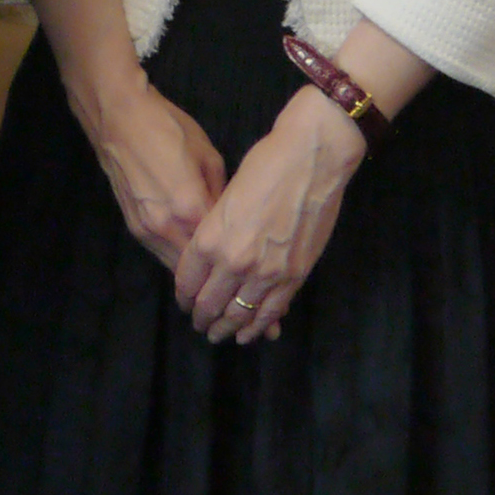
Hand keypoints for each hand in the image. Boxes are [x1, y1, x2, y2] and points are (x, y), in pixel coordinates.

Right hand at [64, 65, 227, 282]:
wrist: (120, 118)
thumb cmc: (169, 129)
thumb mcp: (209, 158)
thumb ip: (221, 196)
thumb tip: (233, 221)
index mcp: (190, 208)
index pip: (221, 252)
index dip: (242, 270)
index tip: (261, 284)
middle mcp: (166, 227)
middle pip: (198, 272)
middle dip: (221, 285)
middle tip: (248, 302)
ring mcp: (146, 231)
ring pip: (178, 270)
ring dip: (199, 280)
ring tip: (224, 291)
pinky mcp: (134, 228)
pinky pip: (164, 256)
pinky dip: (182, 264)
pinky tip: (198, 266)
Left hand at [178, 92, 365, 342]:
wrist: (311, 159)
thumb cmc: (264, 165)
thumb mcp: (224, 197)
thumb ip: (214, 231)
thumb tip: (210, 256)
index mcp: (210, 239)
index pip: (187, 282)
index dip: (184, 297)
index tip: (185, 303)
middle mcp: (234, 262)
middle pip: (210, 304)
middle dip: (202, 318)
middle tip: (200, 325)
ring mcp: (266, 273)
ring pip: (240, 314)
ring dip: (227, 328)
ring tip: (220, 335)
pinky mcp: (295, 276)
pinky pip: (271, 311)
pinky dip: (259, 326)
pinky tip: (249, 334)